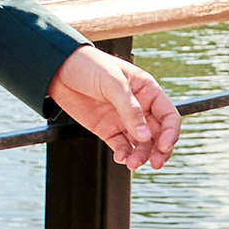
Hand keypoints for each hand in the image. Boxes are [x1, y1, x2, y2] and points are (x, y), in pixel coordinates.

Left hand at [49, 45, 180, 172]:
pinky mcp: (108, 130)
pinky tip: (120, 158)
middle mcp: (139, 107)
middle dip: (159, 151)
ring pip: (141, 144)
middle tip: (155, 163)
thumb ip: (129, 109)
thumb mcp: (113, 83)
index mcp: (147, 91)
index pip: (168, 116)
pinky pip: (122, 146)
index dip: (170, 133)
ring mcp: (123, 120)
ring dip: (140, 156)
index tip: (163, 147)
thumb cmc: (89, 65)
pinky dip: (124, 154)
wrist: (58, 69)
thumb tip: (145, 136)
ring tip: (132, 163)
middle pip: (158, 134)